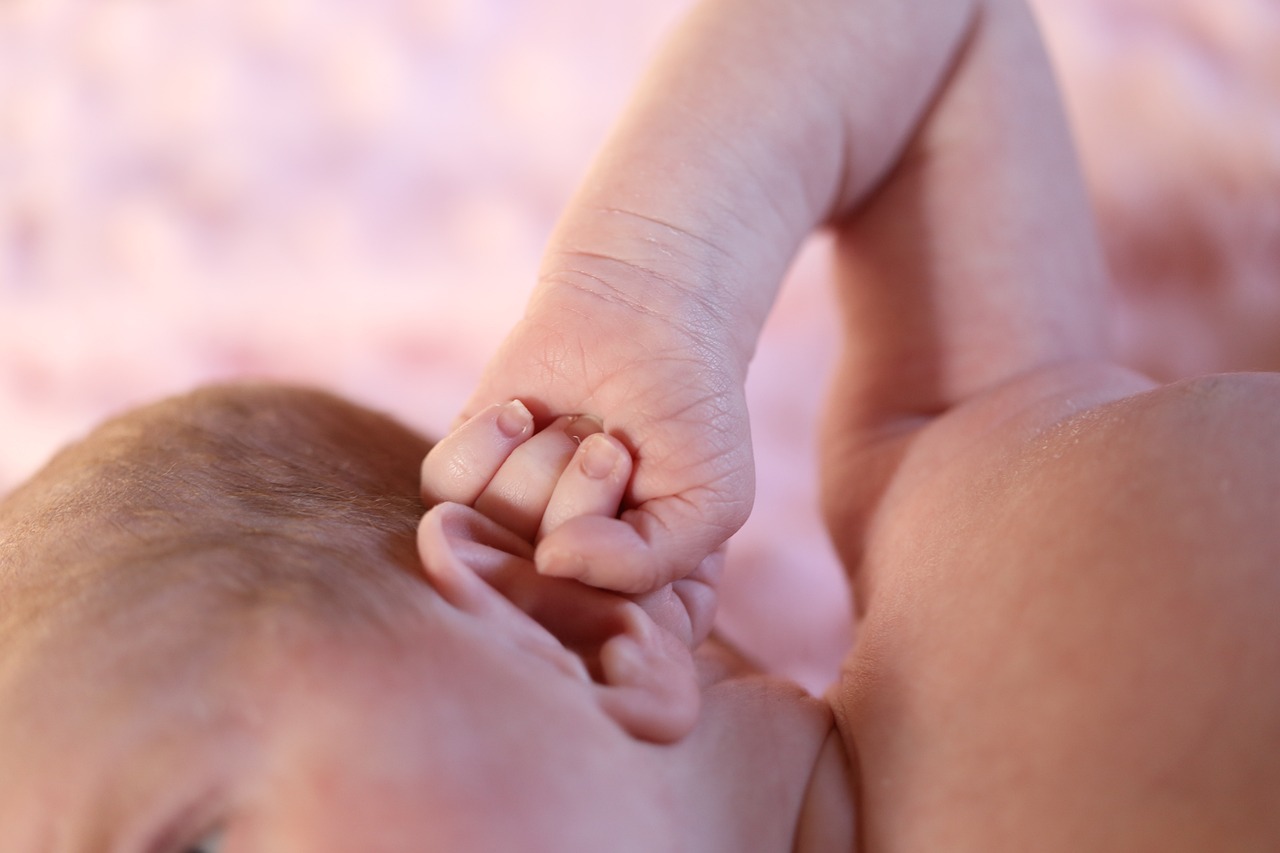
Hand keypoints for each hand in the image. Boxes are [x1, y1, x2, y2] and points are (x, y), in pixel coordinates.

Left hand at [421, 400, 720, 649]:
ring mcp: (511, 539)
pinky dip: (487, 441)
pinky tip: (524, 413)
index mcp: (647, 608)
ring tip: (578, 428)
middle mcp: (572, 586)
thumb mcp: (711, 497)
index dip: (605, 594)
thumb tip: (549, 564)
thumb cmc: (691, 409)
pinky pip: (445, 492)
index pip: (606, 653)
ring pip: (492, 540)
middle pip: (540, 595)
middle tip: (612, 449)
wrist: (644, 311)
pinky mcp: (463, 487)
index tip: (627, 512)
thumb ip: (646, 563)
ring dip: (541, 463)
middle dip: (580, 503)